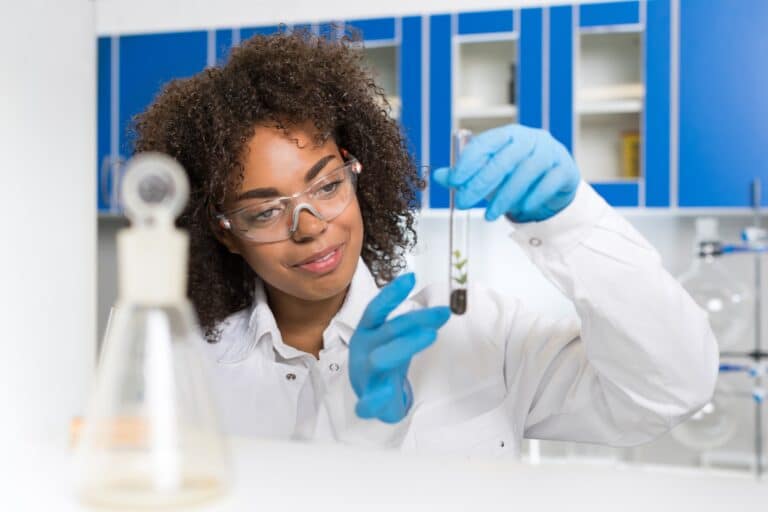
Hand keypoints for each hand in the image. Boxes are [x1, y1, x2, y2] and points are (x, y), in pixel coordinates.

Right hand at [348, 273, 450, 422]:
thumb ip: (413, 325)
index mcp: (367, 332)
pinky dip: (376, 398)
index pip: (377, 309)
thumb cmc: (383, 361)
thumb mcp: (393, 339)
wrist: (369, 396)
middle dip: (416, 320)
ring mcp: (364, 374)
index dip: (392, 293)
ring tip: (431, 336)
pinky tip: (388, 392)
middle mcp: (364, 349)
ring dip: (405, 346)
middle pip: (389, 331)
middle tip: (442, 312)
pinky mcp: (367, 400)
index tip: (411, 277)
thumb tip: (444, 310)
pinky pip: (368, 401)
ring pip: (381, 359)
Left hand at [432, 124, 579, 222]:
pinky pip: (548, 183)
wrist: (556, 175)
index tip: (454, 182)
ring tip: (488, 215)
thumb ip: (465, 173)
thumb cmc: (517, 171)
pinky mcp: (565, 169)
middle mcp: (529, 139)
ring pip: (525, 173)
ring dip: (504, 197)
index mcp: (508, 134)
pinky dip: (533, 197)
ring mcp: (550, 152)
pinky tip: (520, 209)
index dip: (468, 163)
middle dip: (481, 184)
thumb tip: (436, 177)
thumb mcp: (490, 170)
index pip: (484, 144)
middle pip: (503, 160)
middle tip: (464, 203)